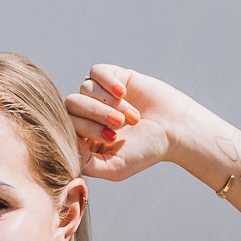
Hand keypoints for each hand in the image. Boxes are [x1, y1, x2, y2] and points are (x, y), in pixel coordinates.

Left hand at [63, 64, 196, 181]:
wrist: (175, 130)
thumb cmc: (145, 152)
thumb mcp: (114, 168)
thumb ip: (86, 163)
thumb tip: (67, 141)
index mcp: (84, 135)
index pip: (66, 125)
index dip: (85, 129)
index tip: (111, 138)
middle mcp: (89, 113)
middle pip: (72, 104)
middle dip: (96, 115)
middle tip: (121, 126)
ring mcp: (100, 94)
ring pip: (85, 89)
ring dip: (109, 104)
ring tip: (131, 116)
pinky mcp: (114, 77)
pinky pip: (96, 72)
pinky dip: (108, 82)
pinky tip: (123, 92)